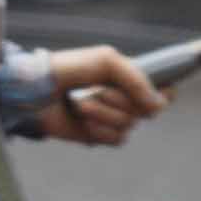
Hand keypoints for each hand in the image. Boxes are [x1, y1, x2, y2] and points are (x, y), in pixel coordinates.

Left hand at [32, 47, 167, 146]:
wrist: (35, 91)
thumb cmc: (68, 68)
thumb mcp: (106, 61)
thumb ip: (136, 79)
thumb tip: (158, 105)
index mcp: (128, 78)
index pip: (163, 90)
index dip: (165, 94)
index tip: (162, 92)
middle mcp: (123, 99)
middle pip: (146, 110)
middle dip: (119, 100)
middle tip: (95, 90)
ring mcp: (111, 118)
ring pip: (129, 125)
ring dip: (103, 114)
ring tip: (80, 104)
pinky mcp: (99, 136)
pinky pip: (117, 139)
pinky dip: (100, 130)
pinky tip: (83, 122)